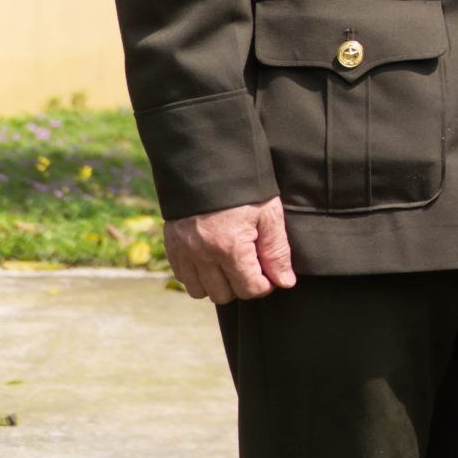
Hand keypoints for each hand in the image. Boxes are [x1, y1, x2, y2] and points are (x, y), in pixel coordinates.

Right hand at [164, 198, 295, 303]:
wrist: (207, 162)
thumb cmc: (245, 188)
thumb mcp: (269, 214)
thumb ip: (277, 251)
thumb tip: (285, 282)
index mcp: (230, 247)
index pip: (250, 289)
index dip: (266, 285)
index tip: (271, 273)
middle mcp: (202, 255)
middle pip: (224, 295)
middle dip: (242, 286)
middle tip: (253, 266)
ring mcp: (183, 253)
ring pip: (201, 292)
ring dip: (218, 284)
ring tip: (232, 264)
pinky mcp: (172, 247)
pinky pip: (183, 278)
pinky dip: (198, 276)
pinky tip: (213, 259)